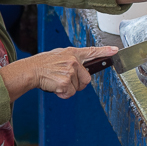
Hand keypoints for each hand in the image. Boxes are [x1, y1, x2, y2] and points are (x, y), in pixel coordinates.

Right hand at [0, 46, 117, 100]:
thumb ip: (72, 60)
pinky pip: (70, 94)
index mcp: (72, 53)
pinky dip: (62, 94)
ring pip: (77, 88)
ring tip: (56, 81)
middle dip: (78, 84)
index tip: (116, 51)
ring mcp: (70, 71)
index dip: (105, 51)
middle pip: (86, 79)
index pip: (92, 51)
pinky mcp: (65, 82)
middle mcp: (73, 61)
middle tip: (64, 80)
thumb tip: (81, 68)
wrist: (30, 70)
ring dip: (68, 88)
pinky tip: (55, 87)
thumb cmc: (43, 64)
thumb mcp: (59, 56)